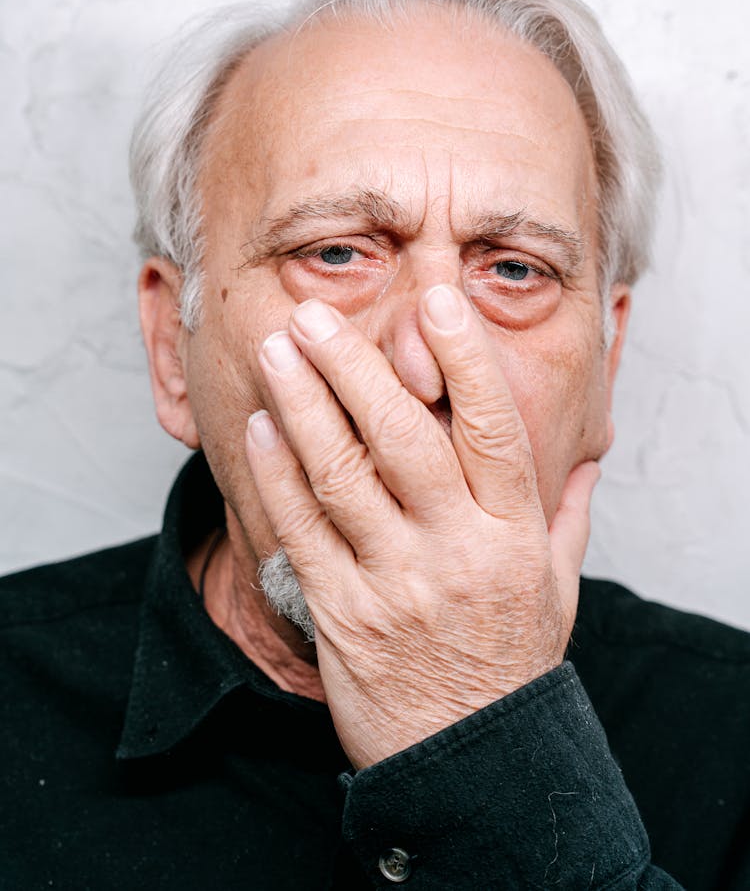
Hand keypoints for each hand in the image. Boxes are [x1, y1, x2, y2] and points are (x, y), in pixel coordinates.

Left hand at [244, 284, 598, 768]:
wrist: (469, 762)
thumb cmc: (510, 663)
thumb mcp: (558, 588)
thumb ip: (566, 517)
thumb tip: (584, 462)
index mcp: (513, 532)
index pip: (491, 427)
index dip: (465, 358)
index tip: (436, 301)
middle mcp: (457, 548)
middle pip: (403, 436)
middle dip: (354, 366)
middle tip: (317, 316)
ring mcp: (396, 580)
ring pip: (343, 474)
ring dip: (303, 406)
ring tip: (277, 350)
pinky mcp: (343, 613)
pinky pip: (304, 531)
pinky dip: (279, 475)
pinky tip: (261, 429)